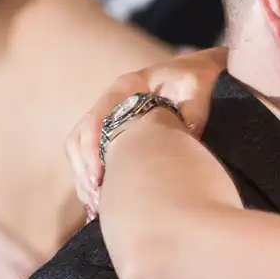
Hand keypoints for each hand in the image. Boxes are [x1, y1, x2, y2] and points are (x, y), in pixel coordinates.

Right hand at [68, 48, 228, 214]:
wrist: (199, 75)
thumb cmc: (198, 79)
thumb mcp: (198, 86)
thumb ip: (192, 108)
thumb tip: (186, 134)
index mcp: (127, 87)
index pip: (98, 117)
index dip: (94, 147)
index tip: (99, 176)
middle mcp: (112, 101)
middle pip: (81, 136)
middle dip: (84, 167)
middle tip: (96, 195)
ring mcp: (110, 118)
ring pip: (80, 148)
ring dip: (84, 176)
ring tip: (96, 203)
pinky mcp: (113, 134)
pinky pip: (90, 156)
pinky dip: (91, 178)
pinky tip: (98, 203)